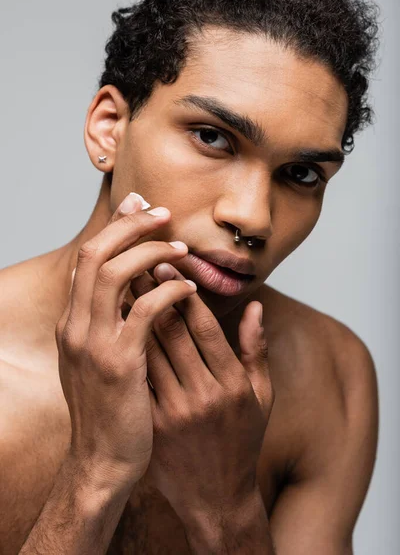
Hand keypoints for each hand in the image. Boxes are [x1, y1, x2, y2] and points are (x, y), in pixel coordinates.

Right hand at [55, 194, 196, 492]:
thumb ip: (108, 322)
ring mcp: (93, 344)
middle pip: (95, 253)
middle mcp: (75, 326)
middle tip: (162, 212)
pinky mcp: (120, 362)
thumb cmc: (110, 407)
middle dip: (129, 225)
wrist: (103, 460)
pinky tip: (190, 290)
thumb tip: (132, 287)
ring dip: (152, 252)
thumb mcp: (98, 359)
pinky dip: (170, 292)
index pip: (87, 258)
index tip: (140, 206)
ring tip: (182, 249)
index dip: (114, 227)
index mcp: (71, 322)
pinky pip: (146, 310)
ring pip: (115, 273)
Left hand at [129, 262, 274, 522]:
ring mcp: (174, 411)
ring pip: (147, 350)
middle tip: (137, 262)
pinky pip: (135, 377)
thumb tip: (255, 306)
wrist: (216, 497)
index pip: (203, 326)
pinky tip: (113, 326)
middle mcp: (202, 394)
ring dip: (132, 314)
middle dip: (152, 292)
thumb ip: (255, 350)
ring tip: (120, 285)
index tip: (167, 264)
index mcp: (231, 383)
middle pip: (170, 332)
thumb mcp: (262, 397)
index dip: (182, 291)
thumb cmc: (241, 440)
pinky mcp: (152, 424)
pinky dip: (124, 348)